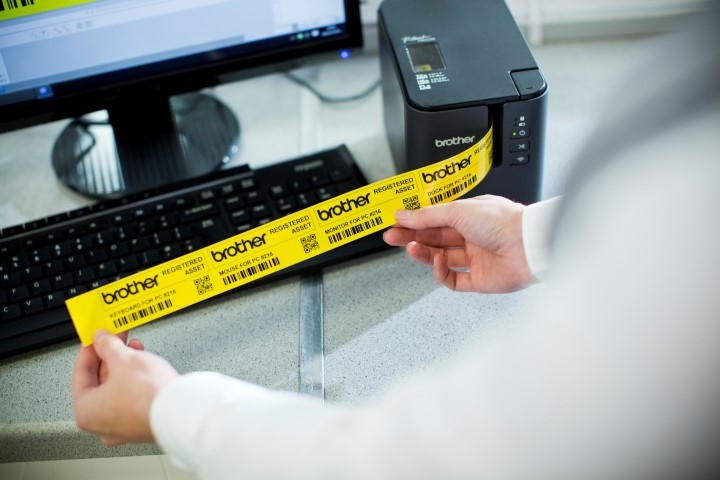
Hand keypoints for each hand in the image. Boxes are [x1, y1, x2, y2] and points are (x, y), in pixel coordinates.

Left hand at [72, 329, 178, 445]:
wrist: (180, 411)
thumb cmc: (147, 394)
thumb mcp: (123, 359)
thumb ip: (108, 346)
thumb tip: (101, 339)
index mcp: (86, 412)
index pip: (81, 374)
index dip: (90, 350)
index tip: (96, 338)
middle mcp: (101, 424)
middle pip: (100, 382)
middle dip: (111, 357)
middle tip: (117, 340)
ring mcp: (123, 427)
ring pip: (118, 390)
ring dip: (125, 366)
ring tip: (134, 348)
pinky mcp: (142, 424)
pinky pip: (132, 398)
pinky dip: (135, 381)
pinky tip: (144, 365)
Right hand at [383, 195, 534, 292]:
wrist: (529, 246)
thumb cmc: (503, 221)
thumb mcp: (458, 210)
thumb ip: (428, 215)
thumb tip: (405, 214)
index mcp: (470, 215)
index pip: (435, 219)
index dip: (414, 221)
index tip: (396, 222)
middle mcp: (473, 236)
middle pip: (435, 239)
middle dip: (412, 237)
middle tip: (392, 237)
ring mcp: (476, 259)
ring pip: (441, 258)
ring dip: (424, 254)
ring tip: (413, 249)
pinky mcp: (479, 280)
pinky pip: (454, 280)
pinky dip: (442, 273)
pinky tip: (438, 264)